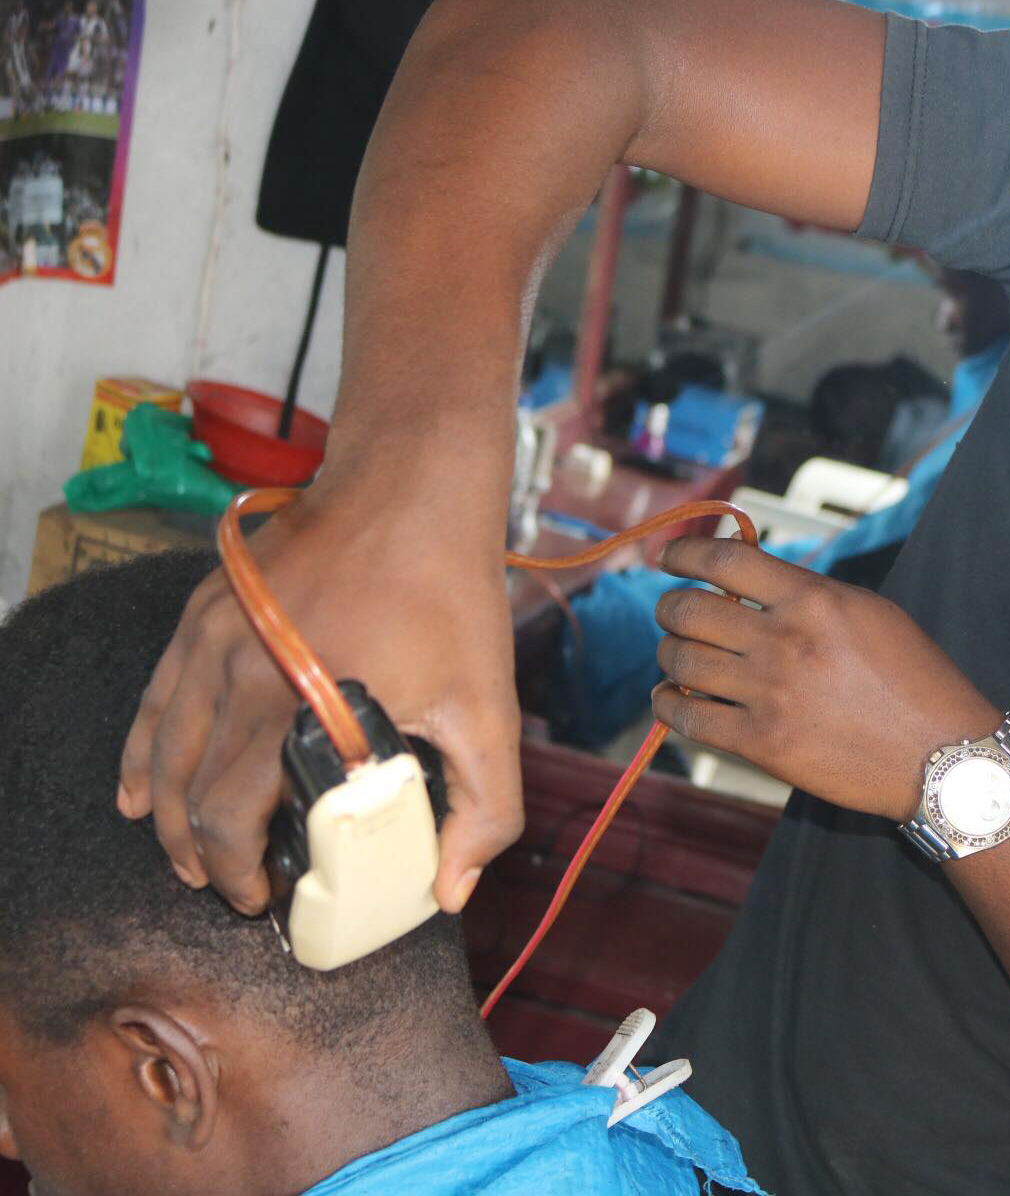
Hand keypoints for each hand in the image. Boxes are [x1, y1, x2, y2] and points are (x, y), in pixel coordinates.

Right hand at [117, 475, 523, 914]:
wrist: (412, 487)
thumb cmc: (450, 595)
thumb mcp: (489, 707)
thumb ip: (486, 807)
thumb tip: (452, 887)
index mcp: (298, 703)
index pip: (232, 816)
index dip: (239, 872)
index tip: (264, 900)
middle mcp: (238, 671)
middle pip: (189, 790)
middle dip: (202, 853)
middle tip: (233, 887)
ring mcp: (211, 637)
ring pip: (161, 747)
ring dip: (167, 812)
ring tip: (186, 856)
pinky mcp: (203, 610)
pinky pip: (156, 696)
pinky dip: (145, 750)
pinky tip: (141, 787)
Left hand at [651, 537, 998, 819]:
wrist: (941, 756)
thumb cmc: (914, 680)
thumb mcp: (868, 613)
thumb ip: (807, 593)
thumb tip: (748, 581)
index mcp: (814, 599)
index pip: (724, 559)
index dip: (684, 553)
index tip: (668, 557)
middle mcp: (785, 641)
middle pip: (689, 609)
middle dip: (669, 607)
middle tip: (672, 612)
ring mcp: (770, 694)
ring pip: (680, 661)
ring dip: (669, 655)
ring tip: (677, 657)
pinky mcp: (762, 744)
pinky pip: (687, 718)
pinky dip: (668, 705)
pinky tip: (672, 700)